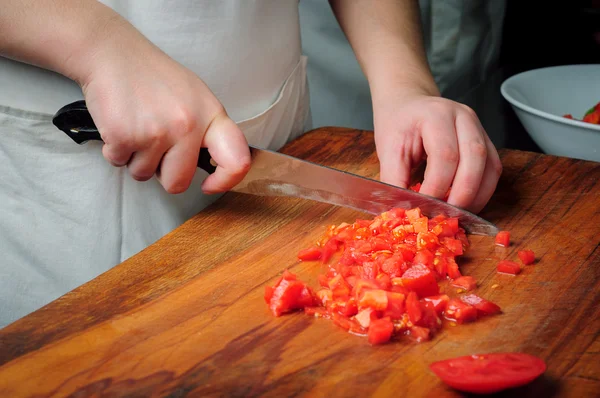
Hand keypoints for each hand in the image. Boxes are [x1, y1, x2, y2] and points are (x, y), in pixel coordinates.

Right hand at [80, 32, 249, 194]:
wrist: (112, 53)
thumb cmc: (153, 76)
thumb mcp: (195, 96)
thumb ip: (206, 129)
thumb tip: (214, 164)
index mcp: (210, 115)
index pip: (236, 160)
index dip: (226, 181)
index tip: (210, 185)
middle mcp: (188, 125)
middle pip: (178, 182)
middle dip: (163, 173)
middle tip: (155, 145)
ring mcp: (157, 132)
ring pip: (144, 174)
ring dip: (136, 158)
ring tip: (137, 126)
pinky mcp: (125, 137)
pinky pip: (119, 163)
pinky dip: (115, 150)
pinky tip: (120, 124)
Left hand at [373, 92, 501, 212]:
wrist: (408, 104)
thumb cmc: (397, 125)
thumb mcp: (387, 150)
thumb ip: (394, 180)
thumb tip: (400, 212)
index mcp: (435, 114)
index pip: (445, 155)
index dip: (437, 187)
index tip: (424, 208)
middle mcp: (463, 117)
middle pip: (475, 158)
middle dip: (462, 194)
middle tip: (445, 216)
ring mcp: (478, 127)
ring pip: (491, 166)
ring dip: (476, 196)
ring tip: (456, 214)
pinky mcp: (486, 140)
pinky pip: (493, 169)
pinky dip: (482, 191)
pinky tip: (465, 203)